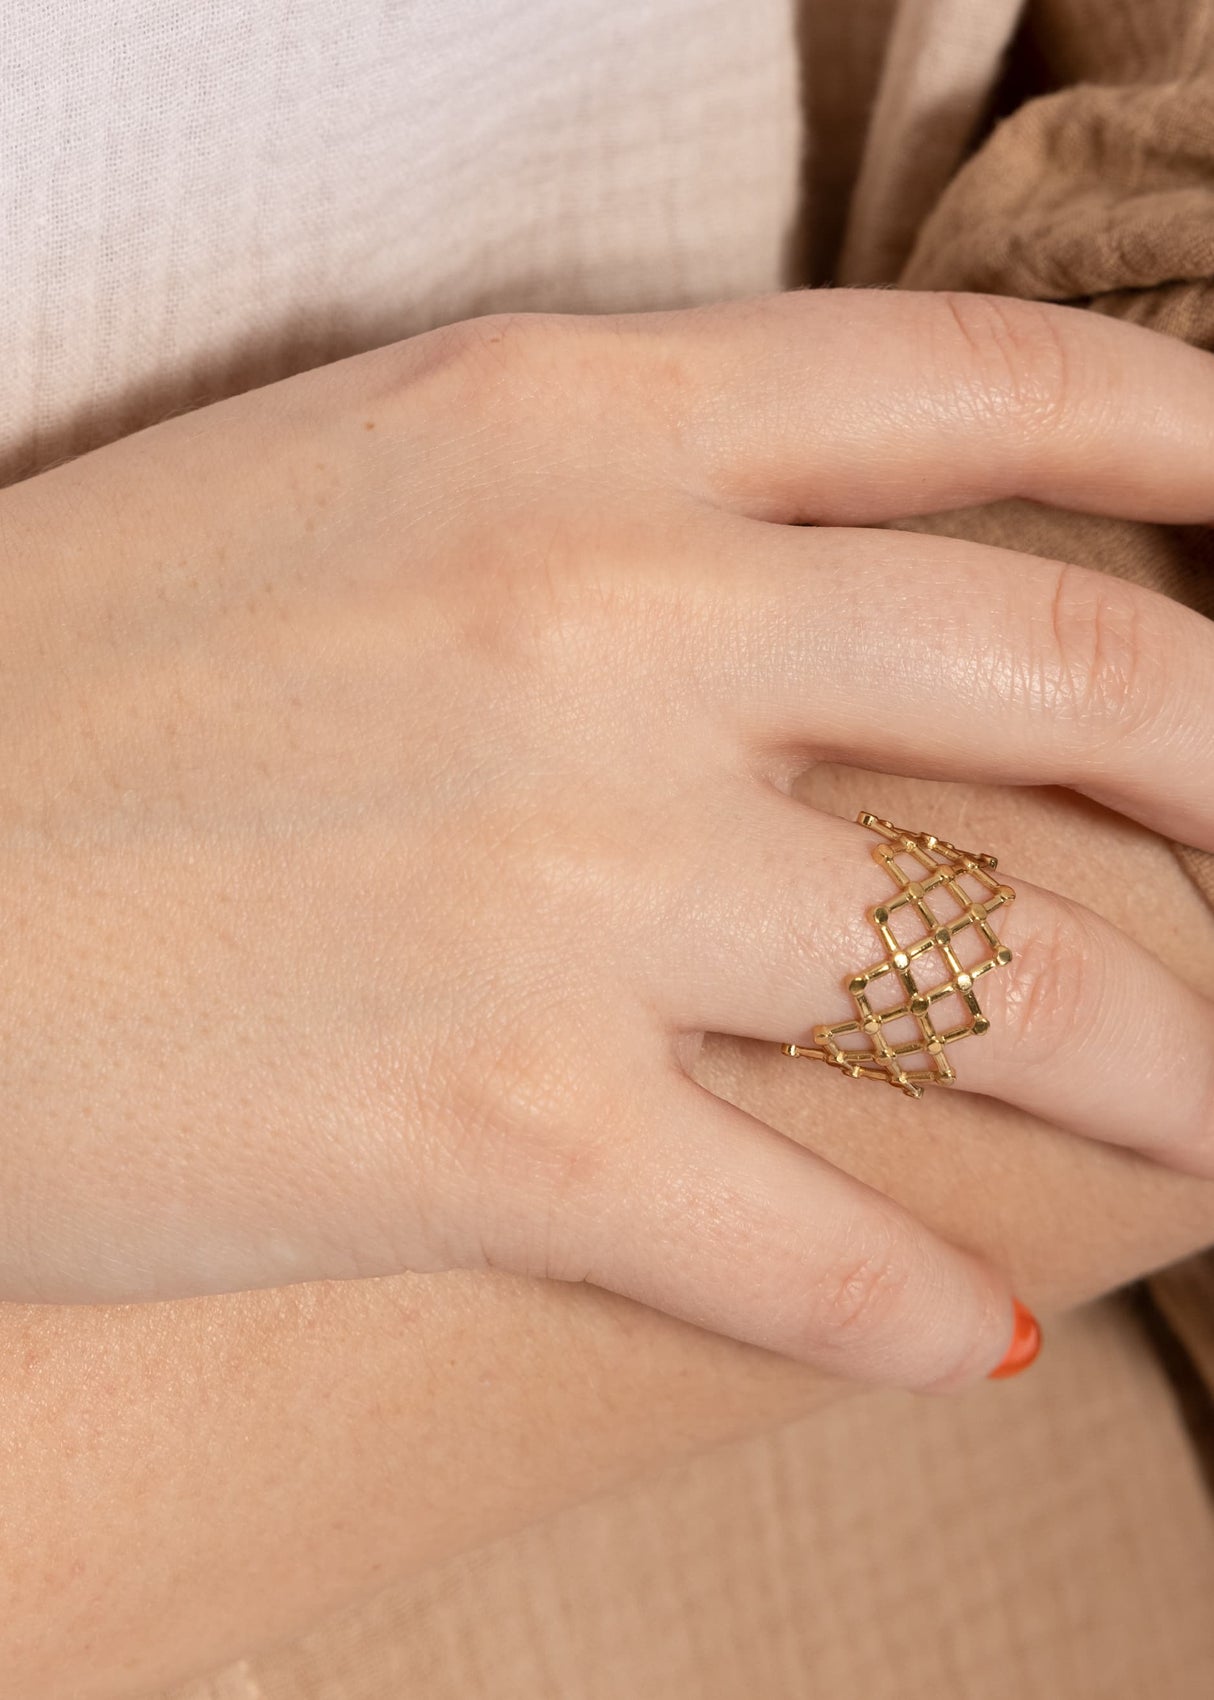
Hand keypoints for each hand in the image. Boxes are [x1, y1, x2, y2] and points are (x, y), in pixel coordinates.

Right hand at [2, 289, 1211, 1390]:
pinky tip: (970, 1332)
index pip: (978, 387)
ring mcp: (557, 879)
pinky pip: (807, 1239)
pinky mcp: (484, 1128)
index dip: (1189, 438)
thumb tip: (842, 617)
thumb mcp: (364, 498)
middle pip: (1074, 683)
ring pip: (1004, 987)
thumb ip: (622, 519)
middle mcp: (600, 620)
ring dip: (1180, 1073)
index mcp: (563, 422)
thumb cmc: (91, 676)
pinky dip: (916, 1301)